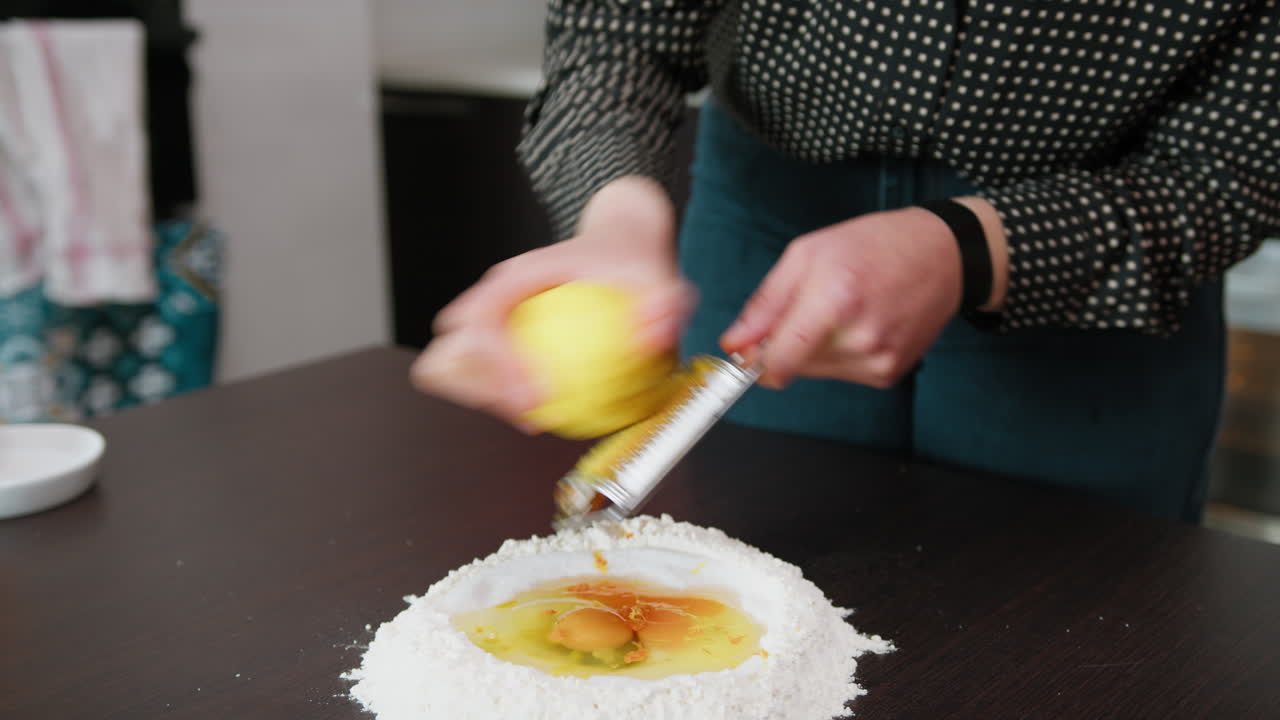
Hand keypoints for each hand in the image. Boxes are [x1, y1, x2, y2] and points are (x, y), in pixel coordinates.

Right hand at [410, 176, 693, 425]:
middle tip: (528, 415)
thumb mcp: (660, 275)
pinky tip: (543, 417)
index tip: (533, 398)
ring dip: (485, 397)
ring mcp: (495, 316)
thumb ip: (664, 304)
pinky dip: (505, 398)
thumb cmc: (633, 258)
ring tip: (533, 420)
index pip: (484, 318)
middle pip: (456, 348)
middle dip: (479, 388)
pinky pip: (490, 373)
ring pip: (461, 366)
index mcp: (519, 276)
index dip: (496, 363)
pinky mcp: (503, 335)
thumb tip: (652, 338)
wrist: (619, 241)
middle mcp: (497, 295)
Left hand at [720, 199, 1007, 388]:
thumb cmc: (874, 245)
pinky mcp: (889, 373)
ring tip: (843, 311)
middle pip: (792, 368)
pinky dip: (840, 355)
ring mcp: (878, 359)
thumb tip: (734, 343)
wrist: (943, 256)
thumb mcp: (807, 254)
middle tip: (811, 307)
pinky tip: (861, 324)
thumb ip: (766, 304)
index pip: (779, 362)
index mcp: (835, 300)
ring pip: (815, 373)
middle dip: (786, 345)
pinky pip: (842, 374)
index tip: (749, 352)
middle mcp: (860, 337)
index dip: (756, 362)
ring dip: (814, 350)